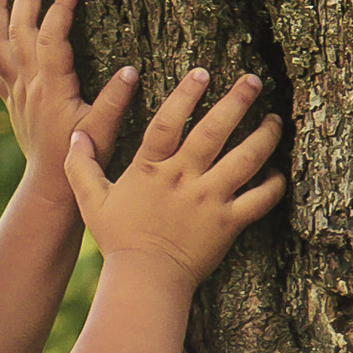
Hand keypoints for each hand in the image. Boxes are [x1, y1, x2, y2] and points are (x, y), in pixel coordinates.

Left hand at [0, 0, 136, 207]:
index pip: (52, 37)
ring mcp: (15, 89)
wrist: (48, 185)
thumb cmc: (81, 157)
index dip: (61, 8)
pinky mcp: (10, 97)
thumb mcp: (105, 131)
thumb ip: (116, 101)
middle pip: (20, 28)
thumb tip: (131, 70)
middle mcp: (28, 83)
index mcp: (52, 87)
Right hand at [64, 67, 285, 283]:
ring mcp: (209, 200)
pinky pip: (259, 200)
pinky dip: (273, 185)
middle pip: (214, 131)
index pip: (169, 121)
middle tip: (253, 80)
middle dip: (236, 101)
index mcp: (152, 169)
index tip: (202, 72)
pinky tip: (277, 173)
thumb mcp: (90, 200)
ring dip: (264, 137)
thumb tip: (75, 134)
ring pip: (245, 160)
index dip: (185, 94)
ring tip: (275, 120)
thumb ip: (81, 164)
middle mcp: (184, 179)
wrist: (145, 280)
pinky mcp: (228, 223)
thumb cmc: (118, 240)